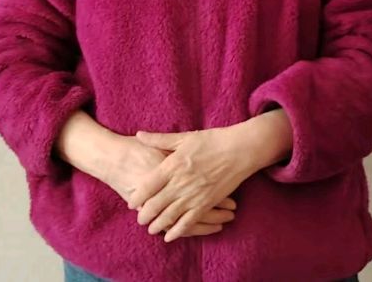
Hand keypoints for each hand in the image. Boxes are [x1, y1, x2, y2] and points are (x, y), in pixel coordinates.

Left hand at [97, 135, 237, 238]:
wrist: (240, 149)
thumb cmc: (212, 140)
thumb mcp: (184, 137)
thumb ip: (159, 139)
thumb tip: (138, 135)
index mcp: (172, 165)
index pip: (148, 186)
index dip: (137, 197)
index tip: (131, 203)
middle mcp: (180, 183)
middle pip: (155, 204)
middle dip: (145, 215)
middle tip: (139, 220)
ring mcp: (193, 195)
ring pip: (170, 216)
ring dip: (158, 225)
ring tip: (151, 229)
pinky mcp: (206, 203)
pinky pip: (189, 222)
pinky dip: (178, 231)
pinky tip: (170, 237)